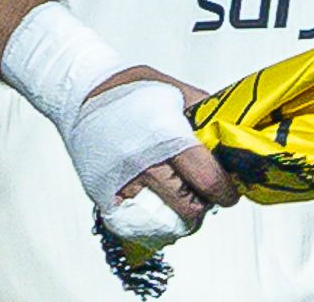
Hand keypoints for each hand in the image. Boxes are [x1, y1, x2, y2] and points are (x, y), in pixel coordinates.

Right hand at [88, 66, 238, 231]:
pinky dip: (152, 218)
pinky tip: (155, 201)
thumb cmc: (128, 88)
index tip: (228, 188)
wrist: (77, 90)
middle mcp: (142, 164)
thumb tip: (236, 136)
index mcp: (165, 138)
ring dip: (179, 212)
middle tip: (201, 189)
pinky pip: (138, 225)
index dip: (226, 190)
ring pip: (167, 221)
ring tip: (177, 193)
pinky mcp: (103, 195)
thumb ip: (207, 114)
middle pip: (191, 209)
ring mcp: (120, 183)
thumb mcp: (174, 89)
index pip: (209, 182)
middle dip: (204, 201)